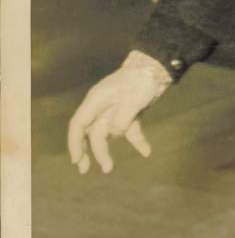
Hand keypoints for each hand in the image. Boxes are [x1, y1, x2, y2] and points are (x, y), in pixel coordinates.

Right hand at [67, 52, 171, 174]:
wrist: (157, 67)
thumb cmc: (141, 81)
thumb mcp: (132, 100)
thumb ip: (121, 120)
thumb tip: (114, 133)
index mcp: (97, 100)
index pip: (79, 124)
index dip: (74, 142)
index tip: (76, 159)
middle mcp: (103, 106)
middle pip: (91, 132)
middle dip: (87, 151)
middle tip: (84, 170)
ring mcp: (116, 110)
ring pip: (107, 134)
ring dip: (107, 151)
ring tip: (109, 169)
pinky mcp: (130, 113)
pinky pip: (130, 131)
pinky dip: (137, 141)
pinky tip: (146, 151)